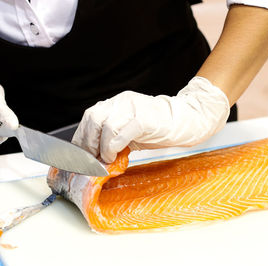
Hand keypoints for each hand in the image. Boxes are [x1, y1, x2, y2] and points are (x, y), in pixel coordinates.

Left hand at [72, 77, 229, 162]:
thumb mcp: (130, 131)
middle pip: (92, 118)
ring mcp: (132, 108)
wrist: (188, 120)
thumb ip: (112, 139)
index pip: (89, 118)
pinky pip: (120, 132)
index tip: (79, 157)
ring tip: (106, 160)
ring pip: (103, 124)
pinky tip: (116, 157)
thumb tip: (94, 157)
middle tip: (91, 161)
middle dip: (87, 143)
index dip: (81, 139)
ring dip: (100, 147)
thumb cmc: (158, 128)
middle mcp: (120, 102)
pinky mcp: (143, 118)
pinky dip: (113, 147)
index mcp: (115, 104)